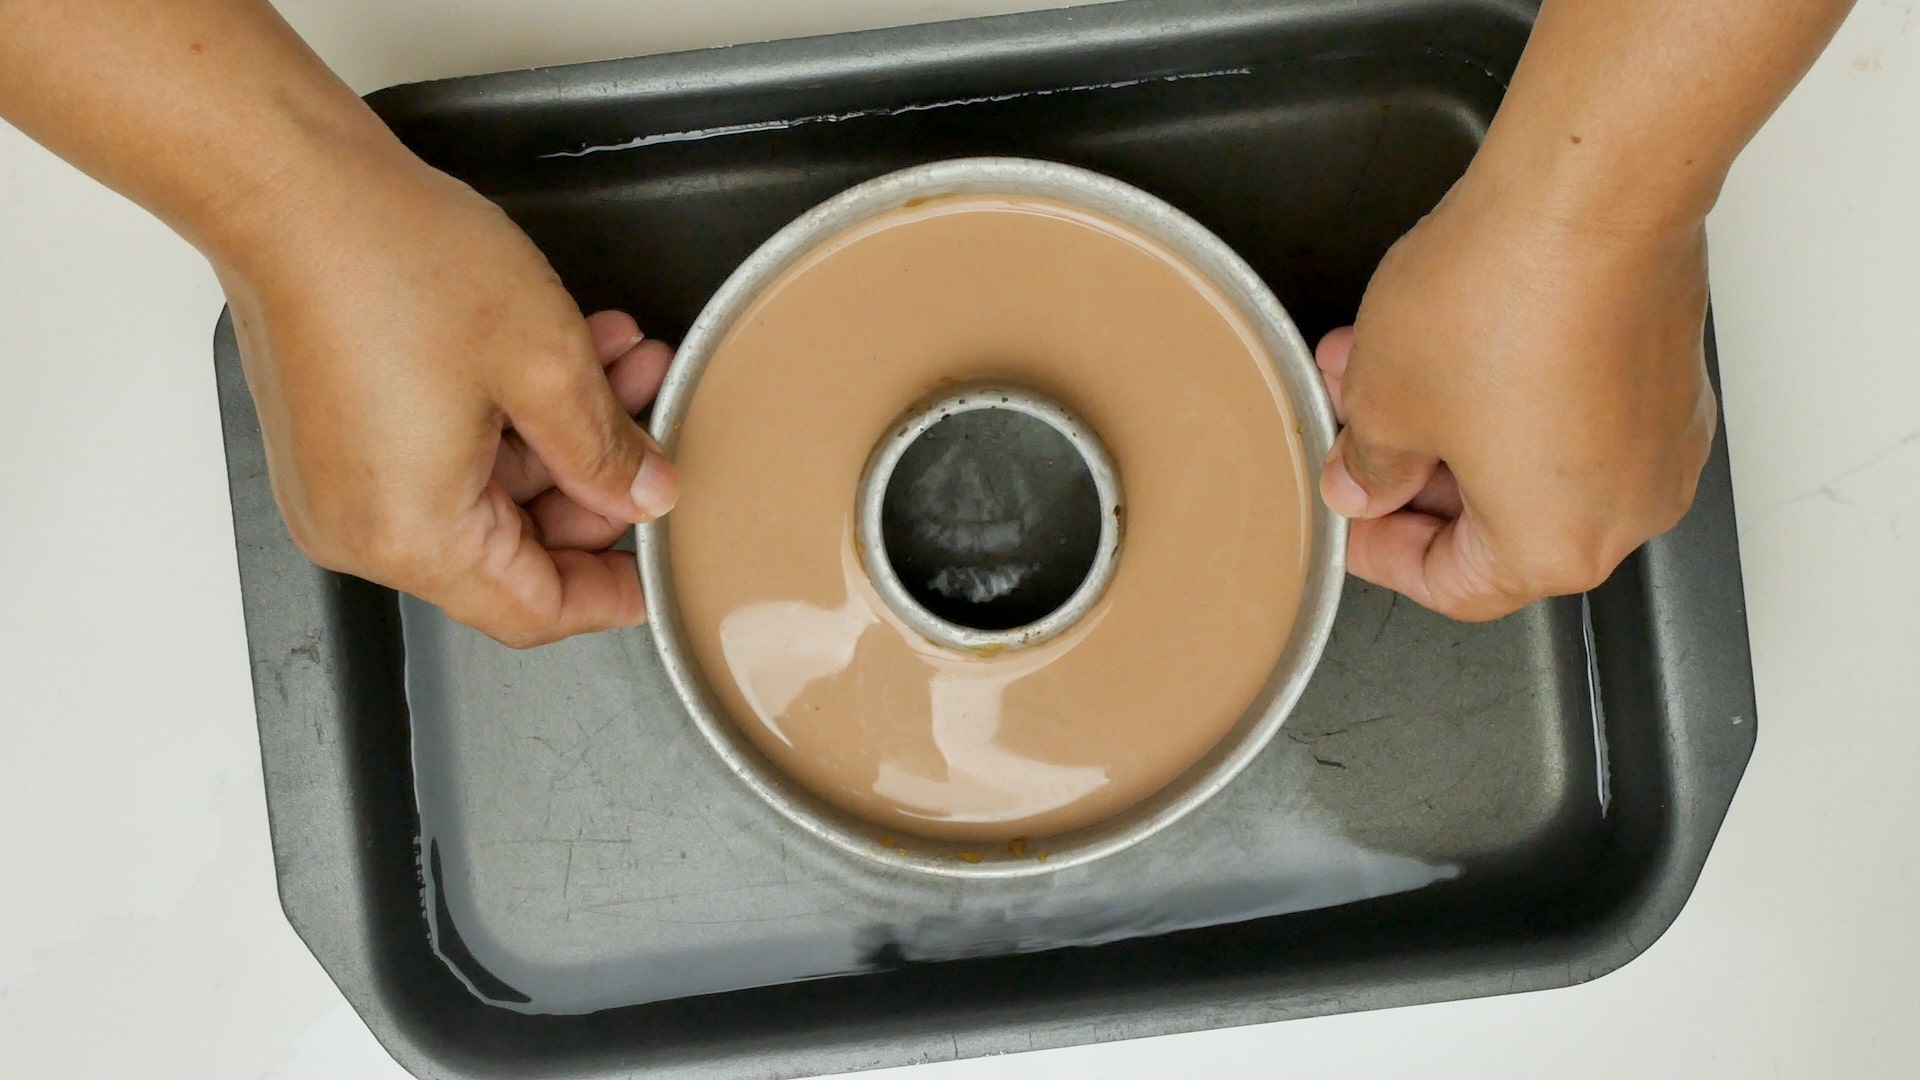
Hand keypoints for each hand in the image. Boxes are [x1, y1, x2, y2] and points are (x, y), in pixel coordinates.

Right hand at [217, 154, 676, 646]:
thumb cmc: (390, 260)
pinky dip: (506, 415)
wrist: (286, 183)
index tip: (660, 562)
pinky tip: (563, 351)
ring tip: (623, 362)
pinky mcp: (336, 438)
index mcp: (413, 536)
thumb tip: (642, 495)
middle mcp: (363, 529)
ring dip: (560, 430)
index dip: (610, 591)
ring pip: (486, 489)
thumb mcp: (544, 361)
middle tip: (653, 423)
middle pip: (513, 551)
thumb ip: (605, 449)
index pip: (534, 610)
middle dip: (594, 480)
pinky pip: (440, 454)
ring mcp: (342, 485)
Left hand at [1317, 167, 1716, 620]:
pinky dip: (1504, 387)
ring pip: (1528, 456)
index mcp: (1558, 546)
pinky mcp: (1668, 374)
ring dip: (1445, 419)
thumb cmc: (1503, 299)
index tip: (1348, 517)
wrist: (1591, 190)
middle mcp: (1627, 507)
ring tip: (1372, 366)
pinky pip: (1573, 408)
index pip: (1455, 586)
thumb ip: (1369, 465)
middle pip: (1495, 523)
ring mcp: (1658, 440)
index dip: (1382, 553)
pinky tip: (1440, 338)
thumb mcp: (1386, 400)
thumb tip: (1366, 484)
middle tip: (1348, 429)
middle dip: (1406, 470)